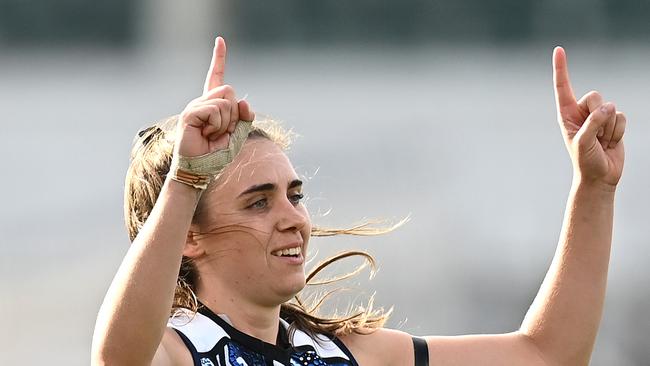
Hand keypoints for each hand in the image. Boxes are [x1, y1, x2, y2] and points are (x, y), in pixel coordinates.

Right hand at [175, 37, 254, 157]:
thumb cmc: (217, 154)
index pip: (217, 77)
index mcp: (213, 104)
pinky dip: (218, 126)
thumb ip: (245, 117)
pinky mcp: (190, 113)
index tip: (220, 40)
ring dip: (226, 123)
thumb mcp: (238, 134)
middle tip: (221, 132)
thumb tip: (244, 101)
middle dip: (234, 115)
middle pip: (231, 91)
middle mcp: (203, 101)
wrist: (200, 170)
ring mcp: (195, 106)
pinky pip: (216, 111)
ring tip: (213, 135)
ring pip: (226, 102)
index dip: (219, 58)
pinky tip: (206, 135)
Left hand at [553, 46, 625, 186]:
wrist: (600, 176)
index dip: (561, 68)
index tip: (559, 49)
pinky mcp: (613, 122)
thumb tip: (609, 107)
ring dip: (608, 128)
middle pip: (595, 96)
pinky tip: (611, 142)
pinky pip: (622, 117)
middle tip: (594, 135)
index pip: (563, 86)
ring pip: (611, 107)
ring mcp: (598, 117)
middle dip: (597, 115)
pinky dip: (618, 131)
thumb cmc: (585, 160)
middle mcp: (581, 112)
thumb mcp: (583, 142)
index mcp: (566, 114)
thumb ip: (592, 123)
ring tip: (601, 142)